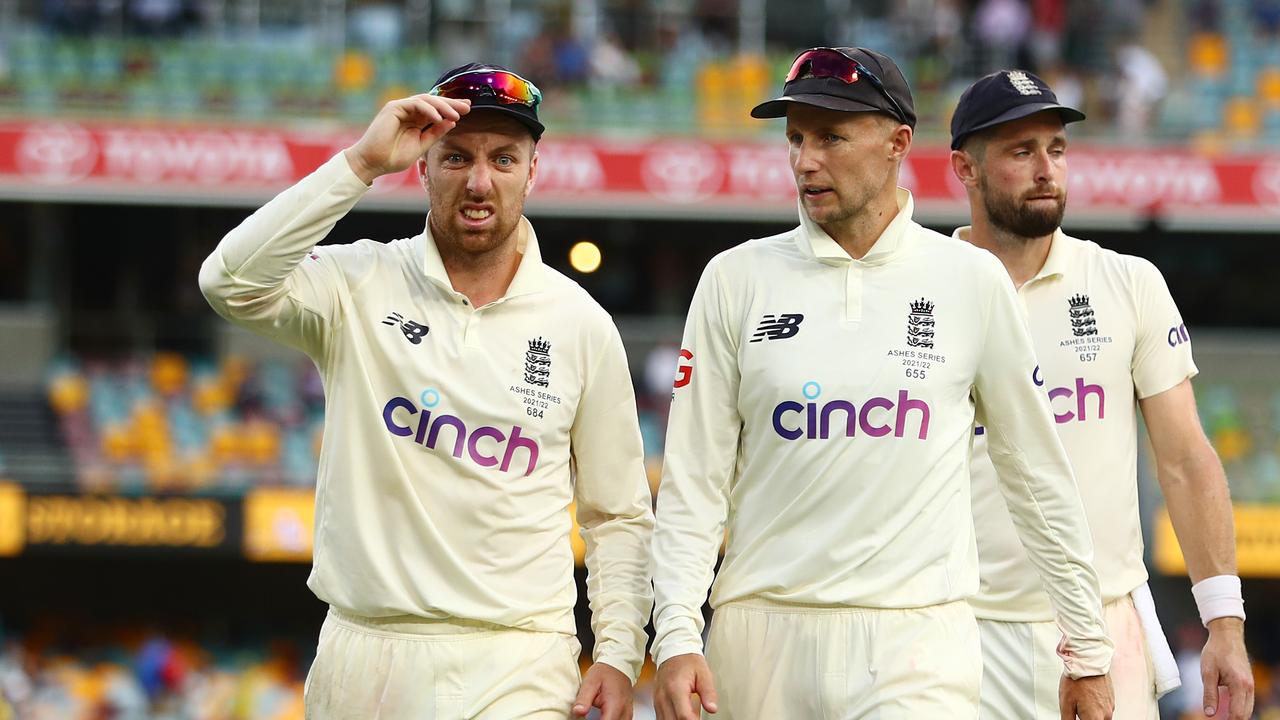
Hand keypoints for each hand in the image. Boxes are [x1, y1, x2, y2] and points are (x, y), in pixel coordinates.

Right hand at [343, 94, 470, 183]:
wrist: (372, 162)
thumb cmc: (393, 157)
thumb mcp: (421, 145)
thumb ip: (435, 133)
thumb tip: (452, 122)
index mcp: (415, 120)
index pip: (436, 110)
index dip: (451, 108)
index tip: (468, 110)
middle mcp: (409, 111)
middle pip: (433, 102)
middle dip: (451, 103)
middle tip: (468, 106)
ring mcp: (401, 108)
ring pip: (426, 100)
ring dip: (443, 106)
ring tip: (456, 114)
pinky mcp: (394, 107)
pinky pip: (416, 104)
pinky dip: (429, 109)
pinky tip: (439, 117)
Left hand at [572, 662, 633, 719]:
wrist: (619, 665)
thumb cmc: (605, 672)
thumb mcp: (591, 681)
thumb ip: (584, 698)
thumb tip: (577, 712)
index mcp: (615, 704)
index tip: (584, 718)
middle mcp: (624, 711)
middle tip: (586, 714)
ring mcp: (627, 714)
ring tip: (594, 715)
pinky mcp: (627, 714)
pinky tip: (601, 717)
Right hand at [655, 654, 717, 719]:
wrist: (672, 651)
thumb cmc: (687, 661)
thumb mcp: (703, 673)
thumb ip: (708, 692)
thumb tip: (712, 708)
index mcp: (676, 688)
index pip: (684, 716)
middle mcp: (664, 696)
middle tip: (697, 717)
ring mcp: (658, 701)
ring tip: (691, 716)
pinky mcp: (656, 703)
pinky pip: (662, 718)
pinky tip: (681, 717)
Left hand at [1058, 673, 1112, 719]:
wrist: (1089, 662)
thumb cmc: (1077, 680)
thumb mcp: (1065, 702)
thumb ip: (1067, 719)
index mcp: (1094, 718)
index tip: (1076, 717)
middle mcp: (1105, 714)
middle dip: (1085, 718)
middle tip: (1077, 711)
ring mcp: (1110, 706)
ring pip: (1101, 718)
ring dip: (1091, 714)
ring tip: (1081, 702)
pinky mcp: (1112, 699)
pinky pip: (1104, 709)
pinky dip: (1096, 707)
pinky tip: (1087, 698)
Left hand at [1202, 617, 1253, 718]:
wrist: (1227, 635)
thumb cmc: (1216, 651)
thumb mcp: (1208, 673)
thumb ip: (1209, 694)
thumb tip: (1209, 713)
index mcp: (1239, 685)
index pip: (1237, 713)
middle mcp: (1249, 686)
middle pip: (1245, 713)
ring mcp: (1250, 684)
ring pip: (1247, 708)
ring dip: (1237, 715)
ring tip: (1224, 718)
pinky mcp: (1248, 682)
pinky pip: (1246, 700)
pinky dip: (1239, 707)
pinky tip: (1229, 710)